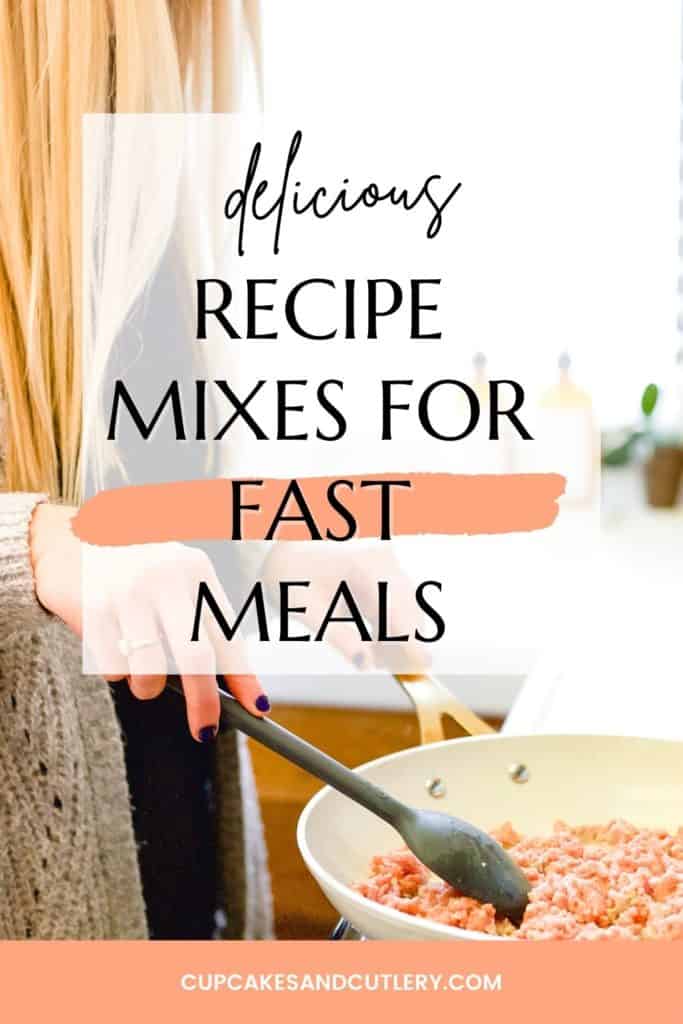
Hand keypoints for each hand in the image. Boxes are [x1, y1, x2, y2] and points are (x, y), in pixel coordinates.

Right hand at [30, 503, 269, 739]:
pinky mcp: (93, 606)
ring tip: (139, 668)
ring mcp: (128, 591)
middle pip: (196, 659)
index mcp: (196, 569)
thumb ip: (199, 626)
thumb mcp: (175, 583)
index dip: (244, 676)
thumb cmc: (134, 575)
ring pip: (150, 673)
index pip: (228, 634)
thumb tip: (226, 688)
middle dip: (204, 703)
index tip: (257, 707)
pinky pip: (113, 669)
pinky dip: (115, 672)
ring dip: (147, 687)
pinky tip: (109, 643)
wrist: (68, 540)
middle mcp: (166, 576)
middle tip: (205, 730)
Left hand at [262, 542, 430, 672]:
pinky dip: (390, 620)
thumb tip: (366, 662)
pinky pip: (399, 600)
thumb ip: (339, 638)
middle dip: (399, 644)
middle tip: (373, 662)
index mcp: (364, 567)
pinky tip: (370, 632)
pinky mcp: (385, 565)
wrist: (282, 547)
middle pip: (410, 612)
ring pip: (408, 607)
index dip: (412, 644)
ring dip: (395, 633)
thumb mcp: (306, 610)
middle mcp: (382, 559)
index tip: (420, 668)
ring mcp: (386, 560)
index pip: (400, 612)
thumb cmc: (289, 573)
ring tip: (366, 647)